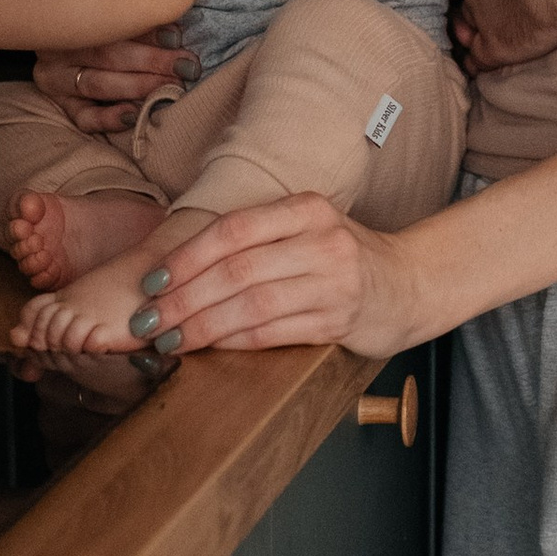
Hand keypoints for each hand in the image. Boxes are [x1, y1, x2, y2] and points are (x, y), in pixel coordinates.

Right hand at [29, 31, 198, 134]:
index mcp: (72, 17)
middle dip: (152, 61)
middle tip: (186, 67)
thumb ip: (138, 20)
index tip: (178, 37)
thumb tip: (176, 33)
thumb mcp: (112, 18)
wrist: (51, 47)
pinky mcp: (61, 104)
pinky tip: (133, 115)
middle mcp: (61, 47)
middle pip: (108, 54)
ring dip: (139, 87)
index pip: (111, 23)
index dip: (148, 31)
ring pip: (98, 83)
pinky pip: (84, 117)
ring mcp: (57, 78)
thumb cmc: (98, 28)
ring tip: (171, 89)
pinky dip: (109, 118)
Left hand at [147, 192, 424, 358]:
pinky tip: (209, 347)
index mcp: (306, 209)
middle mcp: (323, 240)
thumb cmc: (340, 258)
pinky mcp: (340, 321)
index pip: (233, 229)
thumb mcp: (305, 229)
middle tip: (147, 319)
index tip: (151, 282)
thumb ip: (255, 238)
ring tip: (169, 339)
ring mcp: (335, 282)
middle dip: (183, 298)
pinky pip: (274, 332)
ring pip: (252, 304)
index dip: (186, 257)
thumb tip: (175, 267)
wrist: (409, 284)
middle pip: (237, 269)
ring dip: (202, 325)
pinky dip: (234, 341)